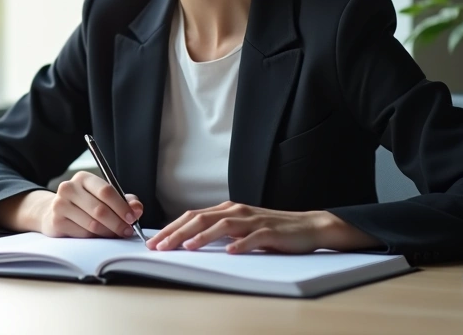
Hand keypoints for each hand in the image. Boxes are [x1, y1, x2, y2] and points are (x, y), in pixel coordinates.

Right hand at [23, 171, 143, 237]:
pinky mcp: (56, 221)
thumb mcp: (103, 198)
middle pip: (100, 209)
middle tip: (127, 231)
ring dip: (108, 232)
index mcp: (83, 178)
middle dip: (118, 223)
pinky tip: (99, 236)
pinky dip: (95, 238)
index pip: (106, 191)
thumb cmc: (85, 204)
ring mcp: (60, 204)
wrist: (54, 212)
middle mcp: (69, 188)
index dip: (121, 206)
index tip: (132, 218)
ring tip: (116, 234)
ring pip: (92, 224)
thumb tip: (137, 208)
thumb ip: (124, 201)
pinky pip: (82, 234)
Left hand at [145, 202, 378, 253]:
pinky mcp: (270, 232)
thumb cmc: (271, 230)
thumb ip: (219, 230)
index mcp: (227, 209)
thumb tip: (189, 240)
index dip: (172, 228)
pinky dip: (239, 244)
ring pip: (222, 225)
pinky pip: (252, 238)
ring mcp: (253, 220)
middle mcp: (236, 211)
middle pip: (201, 219)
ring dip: (202, 237)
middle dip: (177, 232)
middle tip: (160, 246)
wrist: (308, 226)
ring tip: (187, 247)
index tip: (155, 242)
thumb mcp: (240, 227)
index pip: (192, 216)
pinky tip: (229, 252)